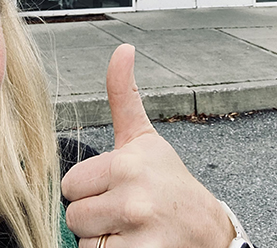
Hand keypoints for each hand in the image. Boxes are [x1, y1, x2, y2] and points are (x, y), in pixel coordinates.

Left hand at [61, 44, 235, 247]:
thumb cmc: (168, 180)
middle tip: (125, 211)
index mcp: (127, 163)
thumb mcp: (145, 138)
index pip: (70, 185)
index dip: (89, 189)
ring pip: (86, 244)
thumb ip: (123, 95)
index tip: (116, 187)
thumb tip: (122, 48)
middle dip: (94, 218)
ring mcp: (139, 235)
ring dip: (104, 241)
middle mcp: (133, 198)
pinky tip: (137, 245)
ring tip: (131, 229)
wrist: (206, 229)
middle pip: (74, 217)